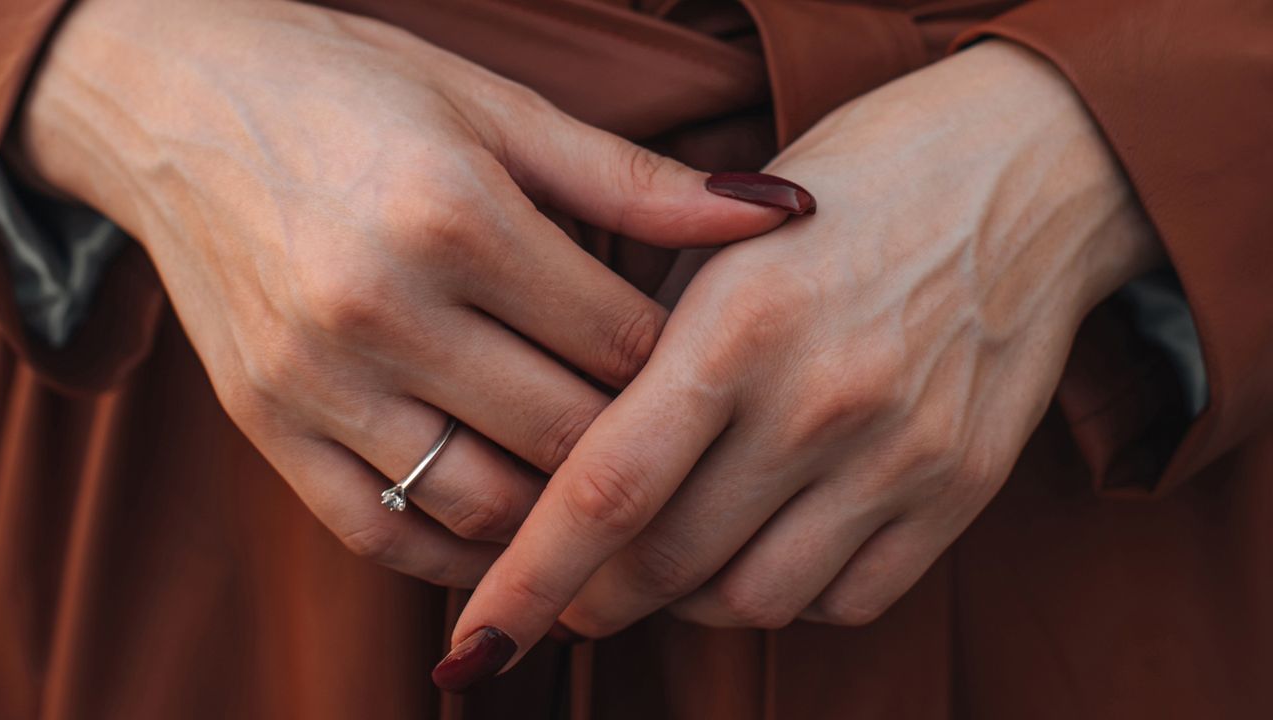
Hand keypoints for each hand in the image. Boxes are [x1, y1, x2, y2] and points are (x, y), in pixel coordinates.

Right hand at [15, 0, 796, 584]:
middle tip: (678, 453)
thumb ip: (637, 182)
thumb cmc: (352, 90)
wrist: (175, 102)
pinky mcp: (265, 425)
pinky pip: (380, 534)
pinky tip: (508, 535)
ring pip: (484, 504)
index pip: (619, 344)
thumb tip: (777, 215)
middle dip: (639, 453)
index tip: (705, 376)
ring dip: (560, 516)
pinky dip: (458, 555)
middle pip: (566, 434)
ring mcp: (314, 379)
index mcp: (454, 216)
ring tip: (604, 499)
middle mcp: (379, 307)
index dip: (684, 372)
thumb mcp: (498, 109)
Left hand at [439, 41, 1162, 687]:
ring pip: (753, 601)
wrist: (1024, 170)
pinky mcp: (961, 488)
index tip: (475, 642)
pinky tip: (770, 541)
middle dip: (598, 596)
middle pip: (669, 562)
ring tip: (681, 551)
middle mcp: (821, 400)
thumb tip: (578, 474)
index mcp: (740, 324)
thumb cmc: (850, 189)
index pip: (607, 488)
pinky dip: (785, 592)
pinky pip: (846, 599)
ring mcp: (900, 453)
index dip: (530, 579)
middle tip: (576, 585)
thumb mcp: (726, 241)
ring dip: (692, 598)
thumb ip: (650, 357)